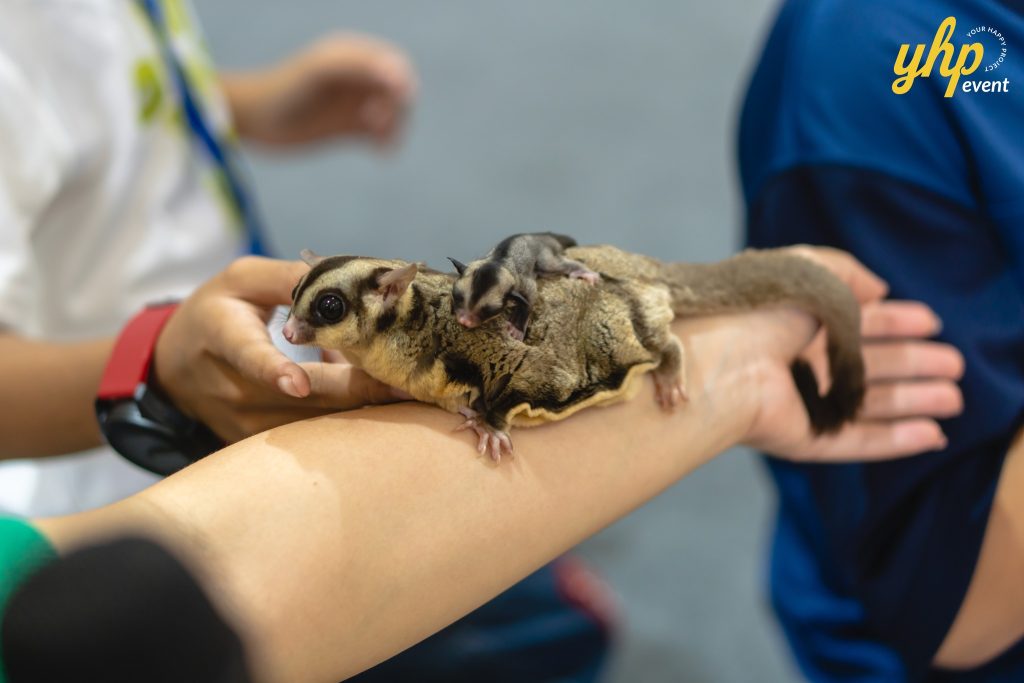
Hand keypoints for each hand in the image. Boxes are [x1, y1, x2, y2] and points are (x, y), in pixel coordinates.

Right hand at [153, 257, 405, 441]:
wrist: (174, 366)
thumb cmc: (218, 311)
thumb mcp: (242, 279)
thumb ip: (291, 278)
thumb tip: (348, 284)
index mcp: (222, 335)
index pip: (248, 356)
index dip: (274, 370)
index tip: (297, 383)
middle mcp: (230, 386)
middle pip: (300, 396)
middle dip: (355, 389)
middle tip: (404, 383)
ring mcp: (242, 422)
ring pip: (312, 422)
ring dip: (359, 408)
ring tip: (404, 395)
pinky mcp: (255, 444)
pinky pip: (309, 436)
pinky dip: (344, 422)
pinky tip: (380, 407)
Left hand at [223, 33, 415, 147]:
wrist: (253, 120)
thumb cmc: (284, 90)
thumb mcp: (321, 72)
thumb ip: (359, 67)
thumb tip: (402, 78)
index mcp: (353, 56)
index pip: (396, 66)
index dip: (401, 85)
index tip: (396, 103)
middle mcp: (357, 78)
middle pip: (398, 92)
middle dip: (397, 110)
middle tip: (378, 125)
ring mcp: (353, 104)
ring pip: (392, 115)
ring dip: (395, 129)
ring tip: (382, 144)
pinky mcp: (347, 128)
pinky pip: (379, 135)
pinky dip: (386, 143)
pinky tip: (381, 154)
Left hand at [741, 246, 963, 460]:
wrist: (720, 360)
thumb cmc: (758, 310)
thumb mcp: (806, 270)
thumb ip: (846, 273)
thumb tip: (879, 289)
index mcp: (801, 322)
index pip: (858, 322)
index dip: (896, 321)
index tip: (932, 322)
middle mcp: (803, 362)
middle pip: (871, 365)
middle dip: (914, 364)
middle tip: (954, 365)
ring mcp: (805, 402)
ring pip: (870, 404)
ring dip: (913, 401)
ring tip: (954, 398)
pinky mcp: (805, 438)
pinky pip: (857, 441)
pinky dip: (895, 440)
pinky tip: (932, 434)